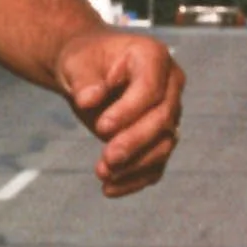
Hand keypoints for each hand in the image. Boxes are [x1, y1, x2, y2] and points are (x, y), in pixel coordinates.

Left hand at [54, 28, 184, 197]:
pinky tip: (110, 189)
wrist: (87, 73)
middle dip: (135, 142)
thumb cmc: (83, 61)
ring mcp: (169, 112)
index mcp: (153, 57)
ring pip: (164, 144)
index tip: (102, 127)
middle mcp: (170, 84)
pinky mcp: (160, 137)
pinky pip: (156, 163)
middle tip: (106, 160)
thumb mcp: (76, 64)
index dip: (130, 111)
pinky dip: (135, 180)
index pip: (151, 89)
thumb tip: (88, 100)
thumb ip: (84, 80)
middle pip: (163, 119)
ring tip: (102, 174)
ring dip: (135, 165)